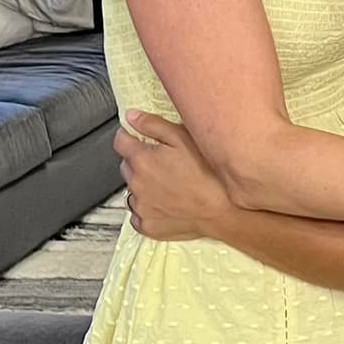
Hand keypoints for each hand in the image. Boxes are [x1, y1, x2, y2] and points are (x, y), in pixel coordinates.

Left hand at [114, 110, 232, 240]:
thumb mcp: (183, 138)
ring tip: (167, 185)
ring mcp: (141, 206)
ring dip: (143, 185)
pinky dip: (147, 208)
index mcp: (141, 159)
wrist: (223, 211)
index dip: (128, 136)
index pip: (120, 142)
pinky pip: (138, 214)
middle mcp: (136, 183)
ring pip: (132, 190)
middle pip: (126, 166)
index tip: (137, 137)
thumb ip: (153, 125)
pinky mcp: (147, 225)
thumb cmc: (208, 174)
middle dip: (139, 162)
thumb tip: (131, 117)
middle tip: (163, 163)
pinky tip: (165, 203)